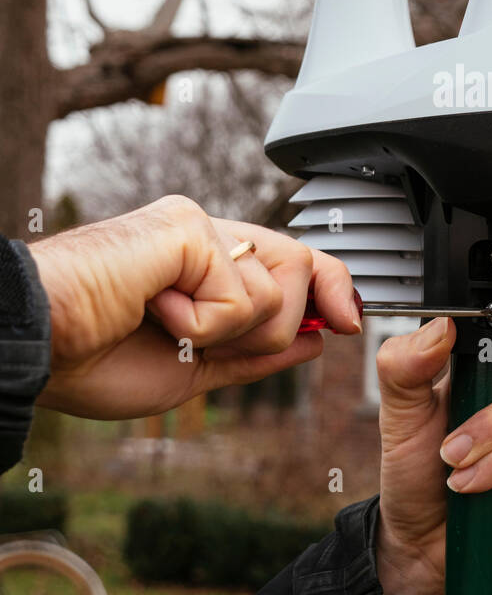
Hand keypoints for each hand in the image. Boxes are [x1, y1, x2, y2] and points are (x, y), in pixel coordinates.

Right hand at [30, 195, 361, 419]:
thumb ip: (255, 352)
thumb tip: (318, 338)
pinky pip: (241, 297)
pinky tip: (153, 310)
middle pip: (304, 270)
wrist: (38, 350)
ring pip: (279, 290)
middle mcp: (208, 233)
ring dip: (230, 334)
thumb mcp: (193, 368)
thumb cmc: (91, 357)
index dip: (331, 289)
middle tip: (200, 340)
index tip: (350, 323)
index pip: (295, 262)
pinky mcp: (187, 228)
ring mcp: (198, 226)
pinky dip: (202, 326)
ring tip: (168, 324)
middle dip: (275, 328)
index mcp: (208, 261)